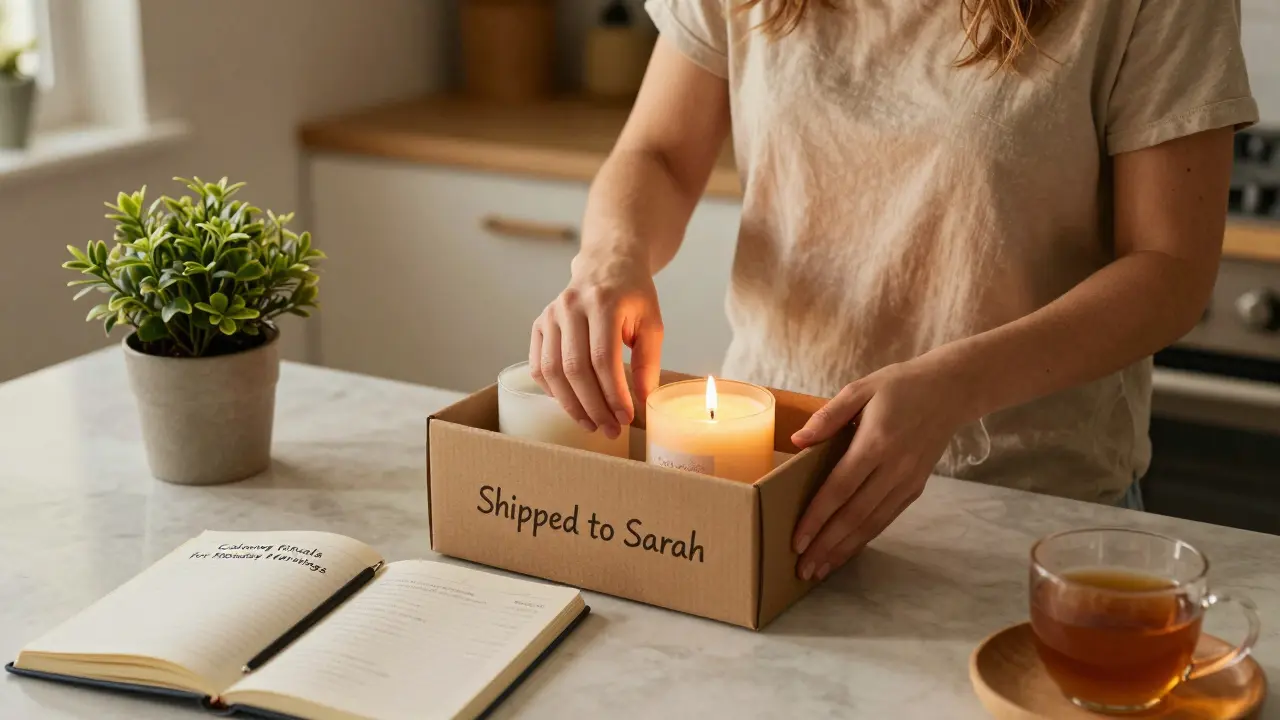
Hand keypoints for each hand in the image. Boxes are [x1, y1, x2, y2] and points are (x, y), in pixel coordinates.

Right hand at [531, 251, 663, 437]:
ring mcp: (550, 315)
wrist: (606, 265)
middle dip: (593, 406)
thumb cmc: (632, 296)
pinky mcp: (539, 324)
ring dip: (571, 405)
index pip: (603, 358)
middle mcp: (571, 307)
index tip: (626, 417)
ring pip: (552, 371)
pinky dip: (552, 391)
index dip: (613, 394)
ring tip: (592, 424)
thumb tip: (643, 400)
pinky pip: (538, 367)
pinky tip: (572, 405)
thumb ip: (648, 361)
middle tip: (610, 429)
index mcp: (603, 303)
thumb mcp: (651, 323)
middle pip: (575, 369)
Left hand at [790, 356, 972, 580]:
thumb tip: (797, 441)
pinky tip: (846, 550)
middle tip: (803, 569)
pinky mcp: (916, 488)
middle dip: (826, 545)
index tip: (797, 540)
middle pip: (854, 515)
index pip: (840, 488)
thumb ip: (828, 416)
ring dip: (844, 549)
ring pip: (872, 523)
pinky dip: (865, 538)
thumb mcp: (861, 389)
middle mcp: (894, 468)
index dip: (817, 517)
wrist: (951, 391)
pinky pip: (886, 518)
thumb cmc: (900, 386)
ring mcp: (907, 481)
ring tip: (820, 570)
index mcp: (876, 443)